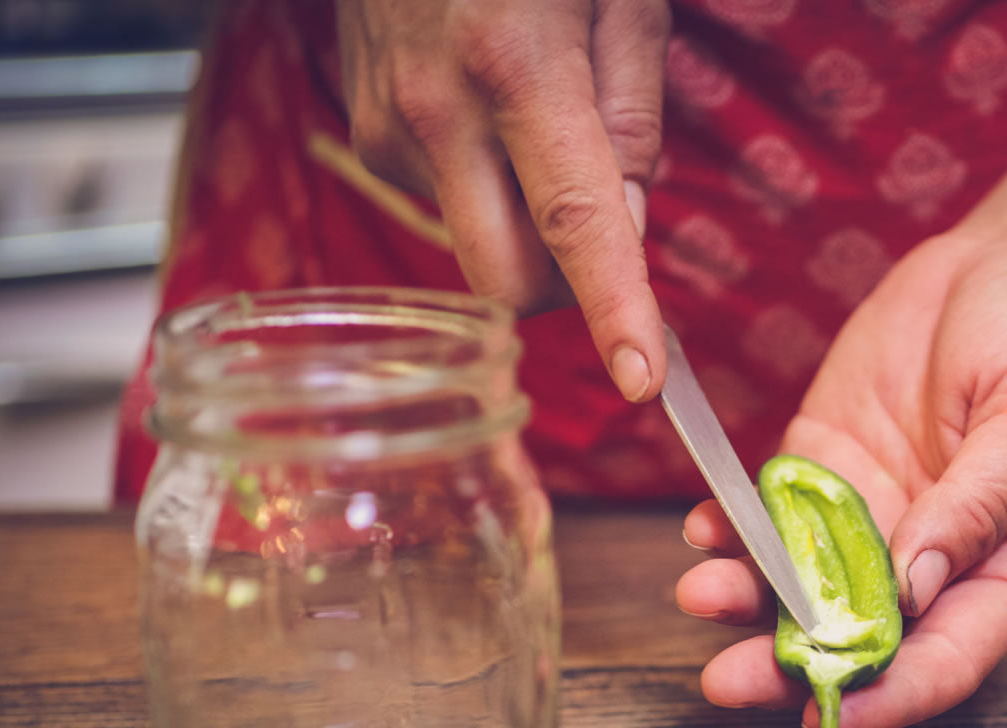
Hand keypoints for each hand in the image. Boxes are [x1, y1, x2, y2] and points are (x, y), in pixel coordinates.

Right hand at [336, 0, 669, 398]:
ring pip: (472, 247)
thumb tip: (628, 223)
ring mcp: (389, 127)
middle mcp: (439, 111)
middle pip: (507, 280)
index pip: (575, 224)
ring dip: (522, 229)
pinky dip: (482, 188)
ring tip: (535, 126)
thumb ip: (631, 111)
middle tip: (599, 237)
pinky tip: (485, 114)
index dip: (613, 311)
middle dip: (563, 289)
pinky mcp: (364, 133)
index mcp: (517, 67)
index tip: (643, 381)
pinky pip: (441, 203)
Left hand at [676, 224, 1006, 727]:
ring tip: (699, 595)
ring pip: (800, 580)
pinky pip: (770, 509)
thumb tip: (916, 587)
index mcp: (1003, 565)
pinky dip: (731, 526)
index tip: (827, 714)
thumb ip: (983, 503)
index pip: (946, 659)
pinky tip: (703, 529)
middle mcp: (929, 556)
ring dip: (747, 598)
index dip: (889, 698)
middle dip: (789, 664)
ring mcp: (872, 510)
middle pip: (855, 637)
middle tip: (726, 679)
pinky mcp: (826, 461)